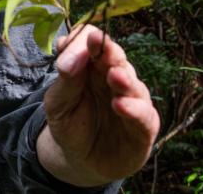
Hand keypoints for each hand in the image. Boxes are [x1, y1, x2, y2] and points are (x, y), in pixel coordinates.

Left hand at [36, 24, 159, 186]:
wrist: (80, 161)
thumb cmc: (70, 124)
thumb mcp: (58, 103)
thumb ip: (65, 79)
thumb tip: (68, 52)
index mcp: (92, 66)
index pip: (93, 42)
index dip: (85, 40)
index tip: (75, 42)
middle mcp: (115, 78)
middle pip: (116, 58)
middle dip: (110, 52)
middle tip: (102, 46)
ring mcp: (132, 100)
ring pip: (133, 83)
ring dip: (124, 78)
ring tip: (114, 76)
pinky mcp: (144, 127)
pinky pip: (144, 115)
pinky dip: (134, 109)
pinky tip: (121, 105)